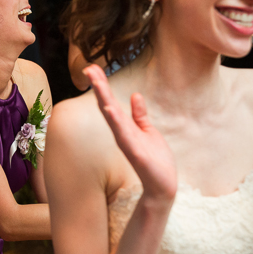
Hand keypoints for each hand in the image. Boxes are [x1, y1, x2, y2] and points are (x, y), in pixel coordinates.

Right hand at [84, 64, 176, 199]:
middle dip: (99, 87)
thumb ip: (139, 115)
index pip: (110, 102)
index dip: (102, 86)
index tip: (92, 68)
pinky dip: (116, 122)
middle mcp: (122, 133)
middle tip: (88, 68)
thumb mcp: (148, 132)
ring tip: (97, 83)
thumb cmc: (155, 160)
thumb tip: (134, 95)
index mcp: (125, 127)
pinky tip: (110, 110)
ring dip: (104, 100)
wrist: (163, 185)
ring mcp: (127, 143)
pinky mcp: (135, 153)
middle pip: (107, 106)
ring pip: (113, 118)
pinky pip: (124, 135)